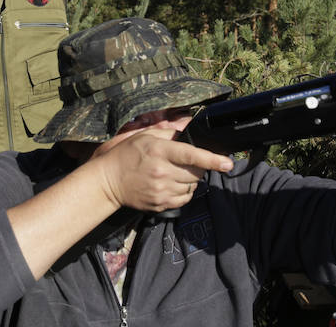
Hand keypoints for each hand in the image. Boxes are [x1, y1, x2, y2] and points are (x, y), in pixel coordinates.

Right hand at [94, 129, 233, 212]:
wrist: (108, 181)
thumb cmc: (127, 155)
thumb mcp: (145, 136)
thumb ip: (169, 134)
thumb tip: (188, 131)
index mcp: (160, 152)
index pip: (191, 155)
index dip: (212, 159)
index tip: (228, 163)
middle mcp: (162, 172)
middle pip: (196, 173)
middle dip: (198, 167)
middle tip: (186, 162)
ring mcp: (161, 191)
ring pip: (192, 187)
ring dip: (190, 180)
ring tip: (175, 173)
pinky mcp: (161, 204)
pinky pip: (184, 199)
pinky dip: (184, 191)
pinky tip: (172, 184)